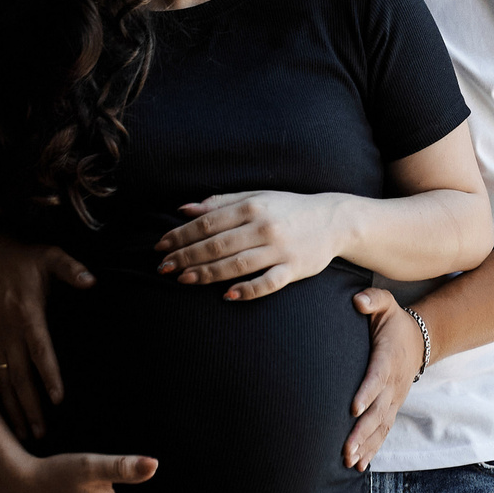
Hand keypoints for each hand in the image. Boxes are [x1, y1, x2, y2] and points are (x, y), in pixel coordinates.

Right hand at [0, 234, 92, 440]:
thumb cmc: (24, 256)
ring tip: (25, 436)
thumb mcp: (50, 255)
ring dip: (12, 409)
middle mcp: (7, 330)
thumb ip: (71, 268)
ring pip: (1, 381)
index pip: (40, 349)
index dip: (48, 373)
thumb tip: (91, 280)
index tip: (57, 398)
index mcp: (27, 313)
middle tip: (43, 434)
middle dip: (30, 406)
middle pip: (19, 375)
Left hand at [154, 191, 349, 301]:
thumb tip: (184, 209)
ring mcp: (280, 249)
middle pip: (217, 244)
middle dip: (186, 256)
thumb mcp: (256, 197)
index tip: (160, 246)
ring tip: (183, 280)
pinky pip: (268, 283)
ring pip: (237, 264)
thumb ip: (220, 202)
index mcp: (252, 206)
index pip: (208, 222)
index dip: (181, 235)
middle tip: (163, 267)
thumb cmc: (288, 208)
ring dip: (208, 273)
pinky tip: (227, 295)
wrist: (333, 219)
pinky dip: (247, 290)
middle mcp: (264, 227)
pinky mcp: (294, 269)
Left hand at [343, 288, 425, 469]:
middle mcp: (393, 383)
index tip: (354, 408)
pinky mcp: (392, 407)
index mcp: (388, 358)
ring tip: (349, 461)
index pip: (377, 376)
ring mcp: (394, 398)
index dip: (367, 392)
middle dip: (362, 431)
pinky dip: (372, 448)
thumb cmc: (393, 322)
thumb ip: (373, 300)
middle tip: (346, 448)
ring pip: (381, 425)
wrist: (418, 340)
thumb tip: (358, 301)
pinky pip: (383, 431)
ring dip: (365, 444)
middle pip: (378, 410)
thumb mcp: (385, 304)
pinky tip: (359, 465)